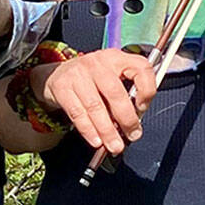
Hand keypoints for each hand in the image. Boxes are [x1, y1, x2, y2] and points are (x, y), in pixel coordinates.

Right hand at [33, 48, 156, 154]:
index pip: (140, 67)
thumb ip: (126, 95)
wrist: (58, 74)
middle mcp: (98, 63)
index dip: (146, 89)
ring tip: (115, 145)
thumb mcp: (112, 77)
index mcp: (116, 58)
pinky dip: (89, 130)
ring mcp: (78, 74)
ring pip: (96, 106)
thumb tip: (134, 123)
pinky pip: (78, 113)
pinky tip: (96, 141)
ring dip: (107, 130)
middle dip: (126, 119)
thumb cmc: (92, 80)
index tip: (143, 108)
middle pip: (115, 92)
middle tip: (132, 135)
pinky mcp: (62, 87)